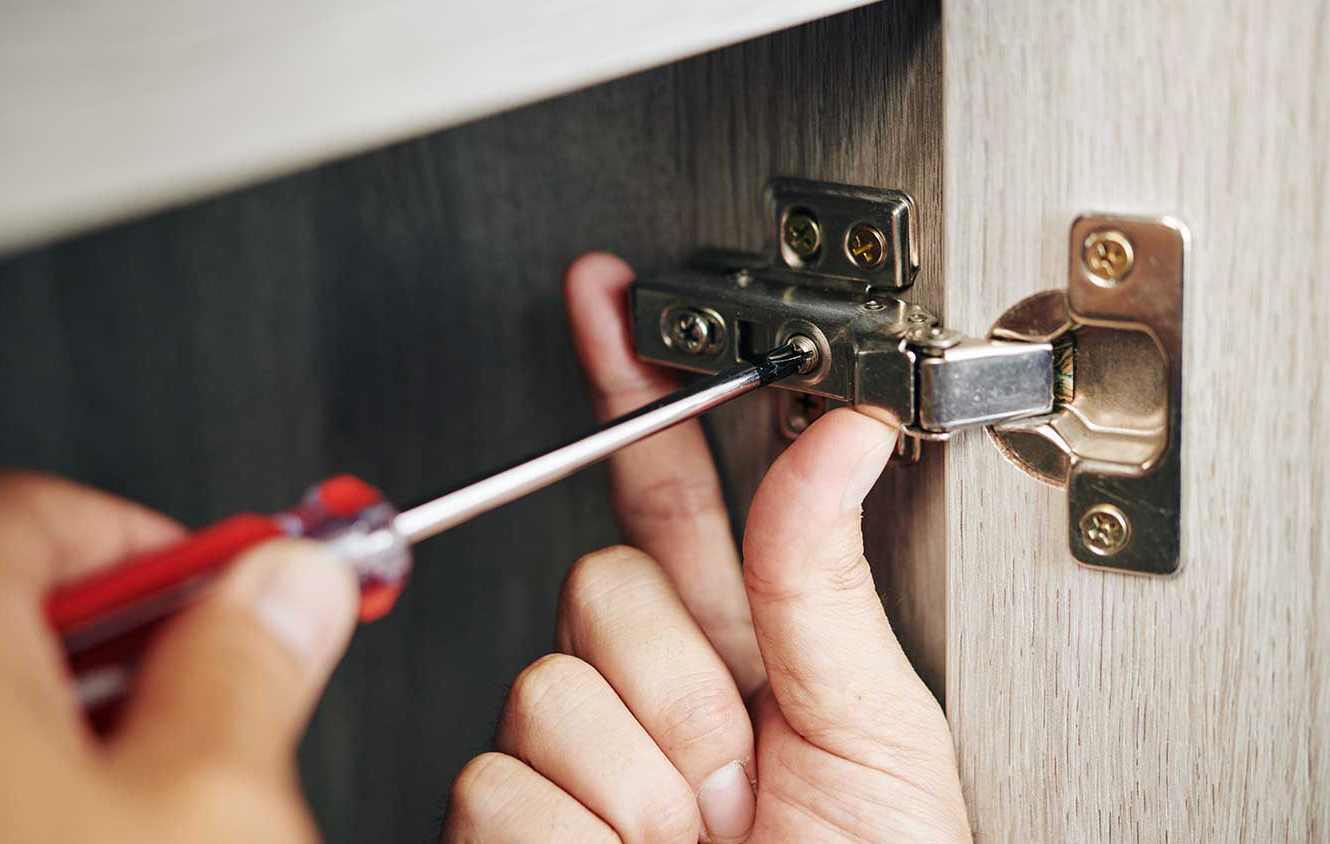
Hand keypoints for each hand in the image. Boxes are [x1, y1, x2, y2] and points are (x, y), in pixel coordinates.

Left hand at [0, 471, 358, 843]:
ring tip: (153, 805)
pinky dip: (6, 776)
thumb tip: (290, 589)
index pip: (48, 506)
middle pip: (8, 596)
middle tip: (218, 705)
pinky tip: (73, 829)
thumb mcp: (208, 808)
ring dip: (77, 722)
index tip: (244, 587)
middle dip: (137, 644)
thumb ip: (256, 663)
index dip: (174, 546)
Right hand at [443, 254, 969, 842]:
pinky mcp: (513, 828)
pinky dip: (581, 843)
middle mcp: (656, 698)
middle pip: (602, 584)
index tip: (612, 301)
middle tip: (741, 773)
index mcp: (753, 655)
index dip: (639, 390)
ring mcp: (581, 767)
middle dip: (679, 680)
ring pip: (550, 689)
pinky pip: (505, 786)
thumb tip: (839, 432)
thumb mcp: (878, 740)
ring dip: (643, 783)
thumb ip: (827, 583)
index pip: (673, 494)